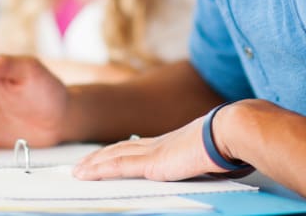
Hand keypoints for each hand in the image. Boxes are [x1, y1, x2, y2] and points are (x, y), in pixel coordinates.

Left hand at [73, 108, 233, 180]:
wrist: (228, 133)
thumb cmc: (228, 143)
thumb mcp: (212, 154)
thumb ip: (205, 159)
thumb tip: (217, 164)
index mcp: (169, 143)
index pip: (136, 146)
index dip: (117, 151)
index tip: (105, 155)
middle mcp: (157, 144)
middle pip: (119, 149)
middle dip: (98, 157)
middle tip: (81, 163)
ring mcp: (152, 152)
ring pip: (113, 157)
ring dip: (93, 164)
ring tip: (77, 171)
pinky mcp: (151, 162)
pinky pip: (118, 166)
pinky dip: (99, 169)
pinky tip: (86, 173)